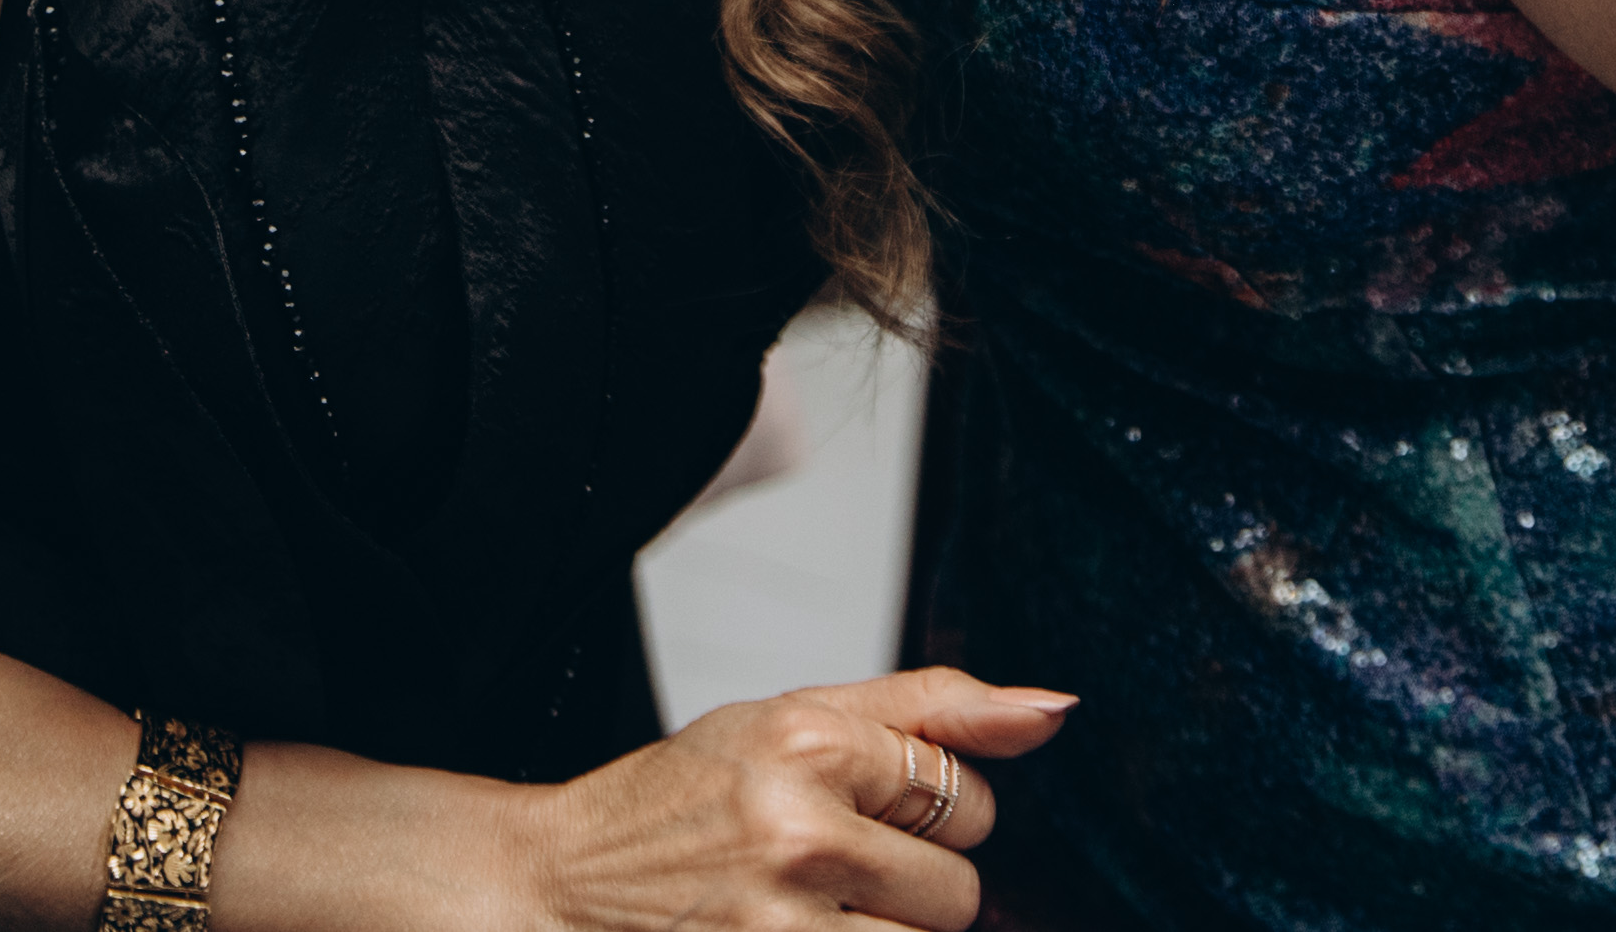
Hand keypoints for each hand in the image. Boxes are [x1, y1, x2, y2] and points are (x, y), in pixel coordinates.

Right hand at [486, 670, 1065, 931]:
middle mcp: (798, 829)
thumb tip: (1056, 710)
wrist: (558, 883)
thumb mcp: (794, 716)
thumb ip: (933, 706)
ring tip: (810, 914)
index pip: (965, 793)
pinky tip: (801, 931)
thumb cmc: (680, 801)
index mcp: (807, 739)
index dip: (928, 814)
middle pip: (957, 891)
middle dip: (909, 888)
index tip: (863, 813)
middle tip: (827, 874)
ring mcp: (783, 922)